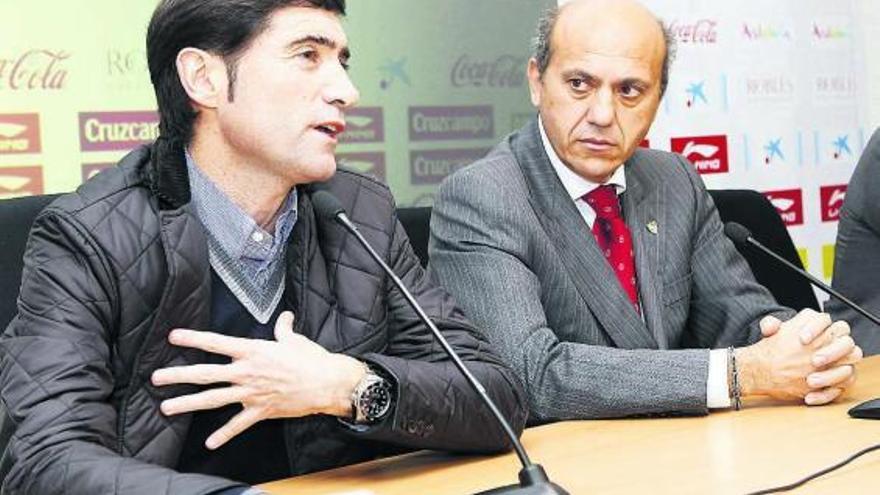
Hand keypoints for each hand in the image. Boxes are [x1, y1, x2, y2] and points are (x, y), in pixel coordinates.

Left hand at [151, 311, 365, 448]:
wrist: (327, 383)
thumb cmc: (311, 358)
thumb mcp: (294, 339)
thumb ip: (283, 328)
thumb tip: (285, 317)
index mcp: (253, 351)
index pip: (216, 343)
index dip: (193, 339)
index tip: (173, 337)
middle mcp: (246, 371)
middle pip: (205, 374)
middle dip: (178, 375)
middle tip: (156, 378)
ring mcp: (251, 393)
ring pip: (213, 399)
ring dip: (188, 403)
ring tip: (166, 407)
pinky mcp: (260, 410)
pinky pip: (238, 424)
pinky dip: (224, 434)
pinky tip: (209, 443)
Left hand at [740, 309, 860, 404]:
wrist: (779, 365)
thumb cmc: (781, 345)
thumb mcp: (772, 334)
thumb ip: (769, 325)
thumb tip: (770, 326)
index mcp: (820, 325)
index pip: (825, 320)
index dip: (816, 328)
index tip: (802, 339)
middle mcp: (835, 341)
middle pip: (846, 342)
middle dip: (832, 352)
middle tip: (814, 360)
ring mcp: (842, 361)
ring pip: (850, 366)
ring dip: (832, 375)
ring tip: (810, 381)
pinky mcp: (841, 379)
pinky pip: (843, 386)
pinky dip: (826, 394)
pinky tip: (809, 397)